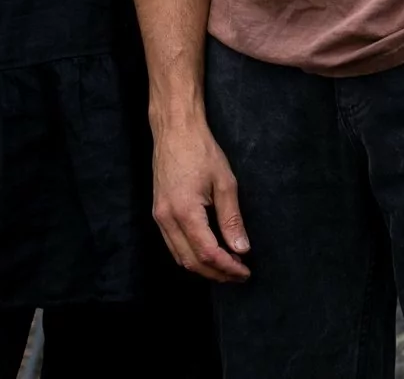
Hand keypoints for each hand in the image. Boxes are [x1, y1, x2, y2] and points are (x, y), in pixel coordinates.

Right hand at [150, 116, 251, 281]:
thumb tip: (242, 249)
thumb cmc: (201, 150)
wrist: (174, 130)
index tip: (245, 272)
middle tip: (239, 274)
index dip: (228, 267)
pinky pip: (172, 244)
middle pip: (191, 261)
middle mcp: (167, 219)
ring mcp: (159, 216)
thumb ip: (231, 219)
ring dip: (203, 267)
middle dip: (216, 273)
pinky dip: (190, 255)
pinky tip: (207, 252)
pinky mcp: (158, 212)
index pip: (208, 253)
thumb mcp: (224, 182)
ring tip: (227, 267)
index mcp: (185, 211)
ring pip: (179, 257)